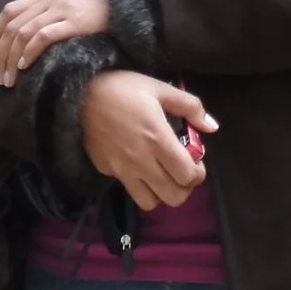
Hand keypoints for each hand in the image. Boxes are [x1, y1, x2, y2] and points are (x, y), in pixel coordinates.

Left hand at [0, 0, 110, 86]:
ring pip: (24, 33)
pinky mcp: (75, 22)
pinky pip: (44, 36)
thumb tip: (23, 40)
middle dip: (1, 54)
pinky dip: (30, 52)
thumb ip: (49, 15)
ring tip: (10, 78)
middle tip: (0, 76)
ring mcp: (63, 9)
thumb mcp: (71, 7)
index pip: (10, 10)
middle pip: (13, 25)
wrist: (130, 7)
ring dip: (12, 59)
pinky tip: (25, 66)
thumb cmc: (100, 13)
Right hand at [79, 70, 218, 211]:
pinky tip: (137, 163)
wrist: (78, 93)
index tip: (196, 162)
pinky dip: (138, 183)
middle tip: (182, 171)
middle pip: (173, 197)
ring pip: (150, 202)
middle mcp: (141, 161)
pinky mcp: (105, 170)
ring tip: (161, 174)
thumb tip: (212, 126)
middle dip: (184, 188)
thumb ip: (190, 106)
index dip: (198, 173)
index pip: (187, 176)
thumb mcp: (159, 88)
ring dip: (161, 192)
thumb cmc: (123, 87)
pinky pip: (128, 187)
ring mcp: (121, 170)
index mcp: (158, 139)